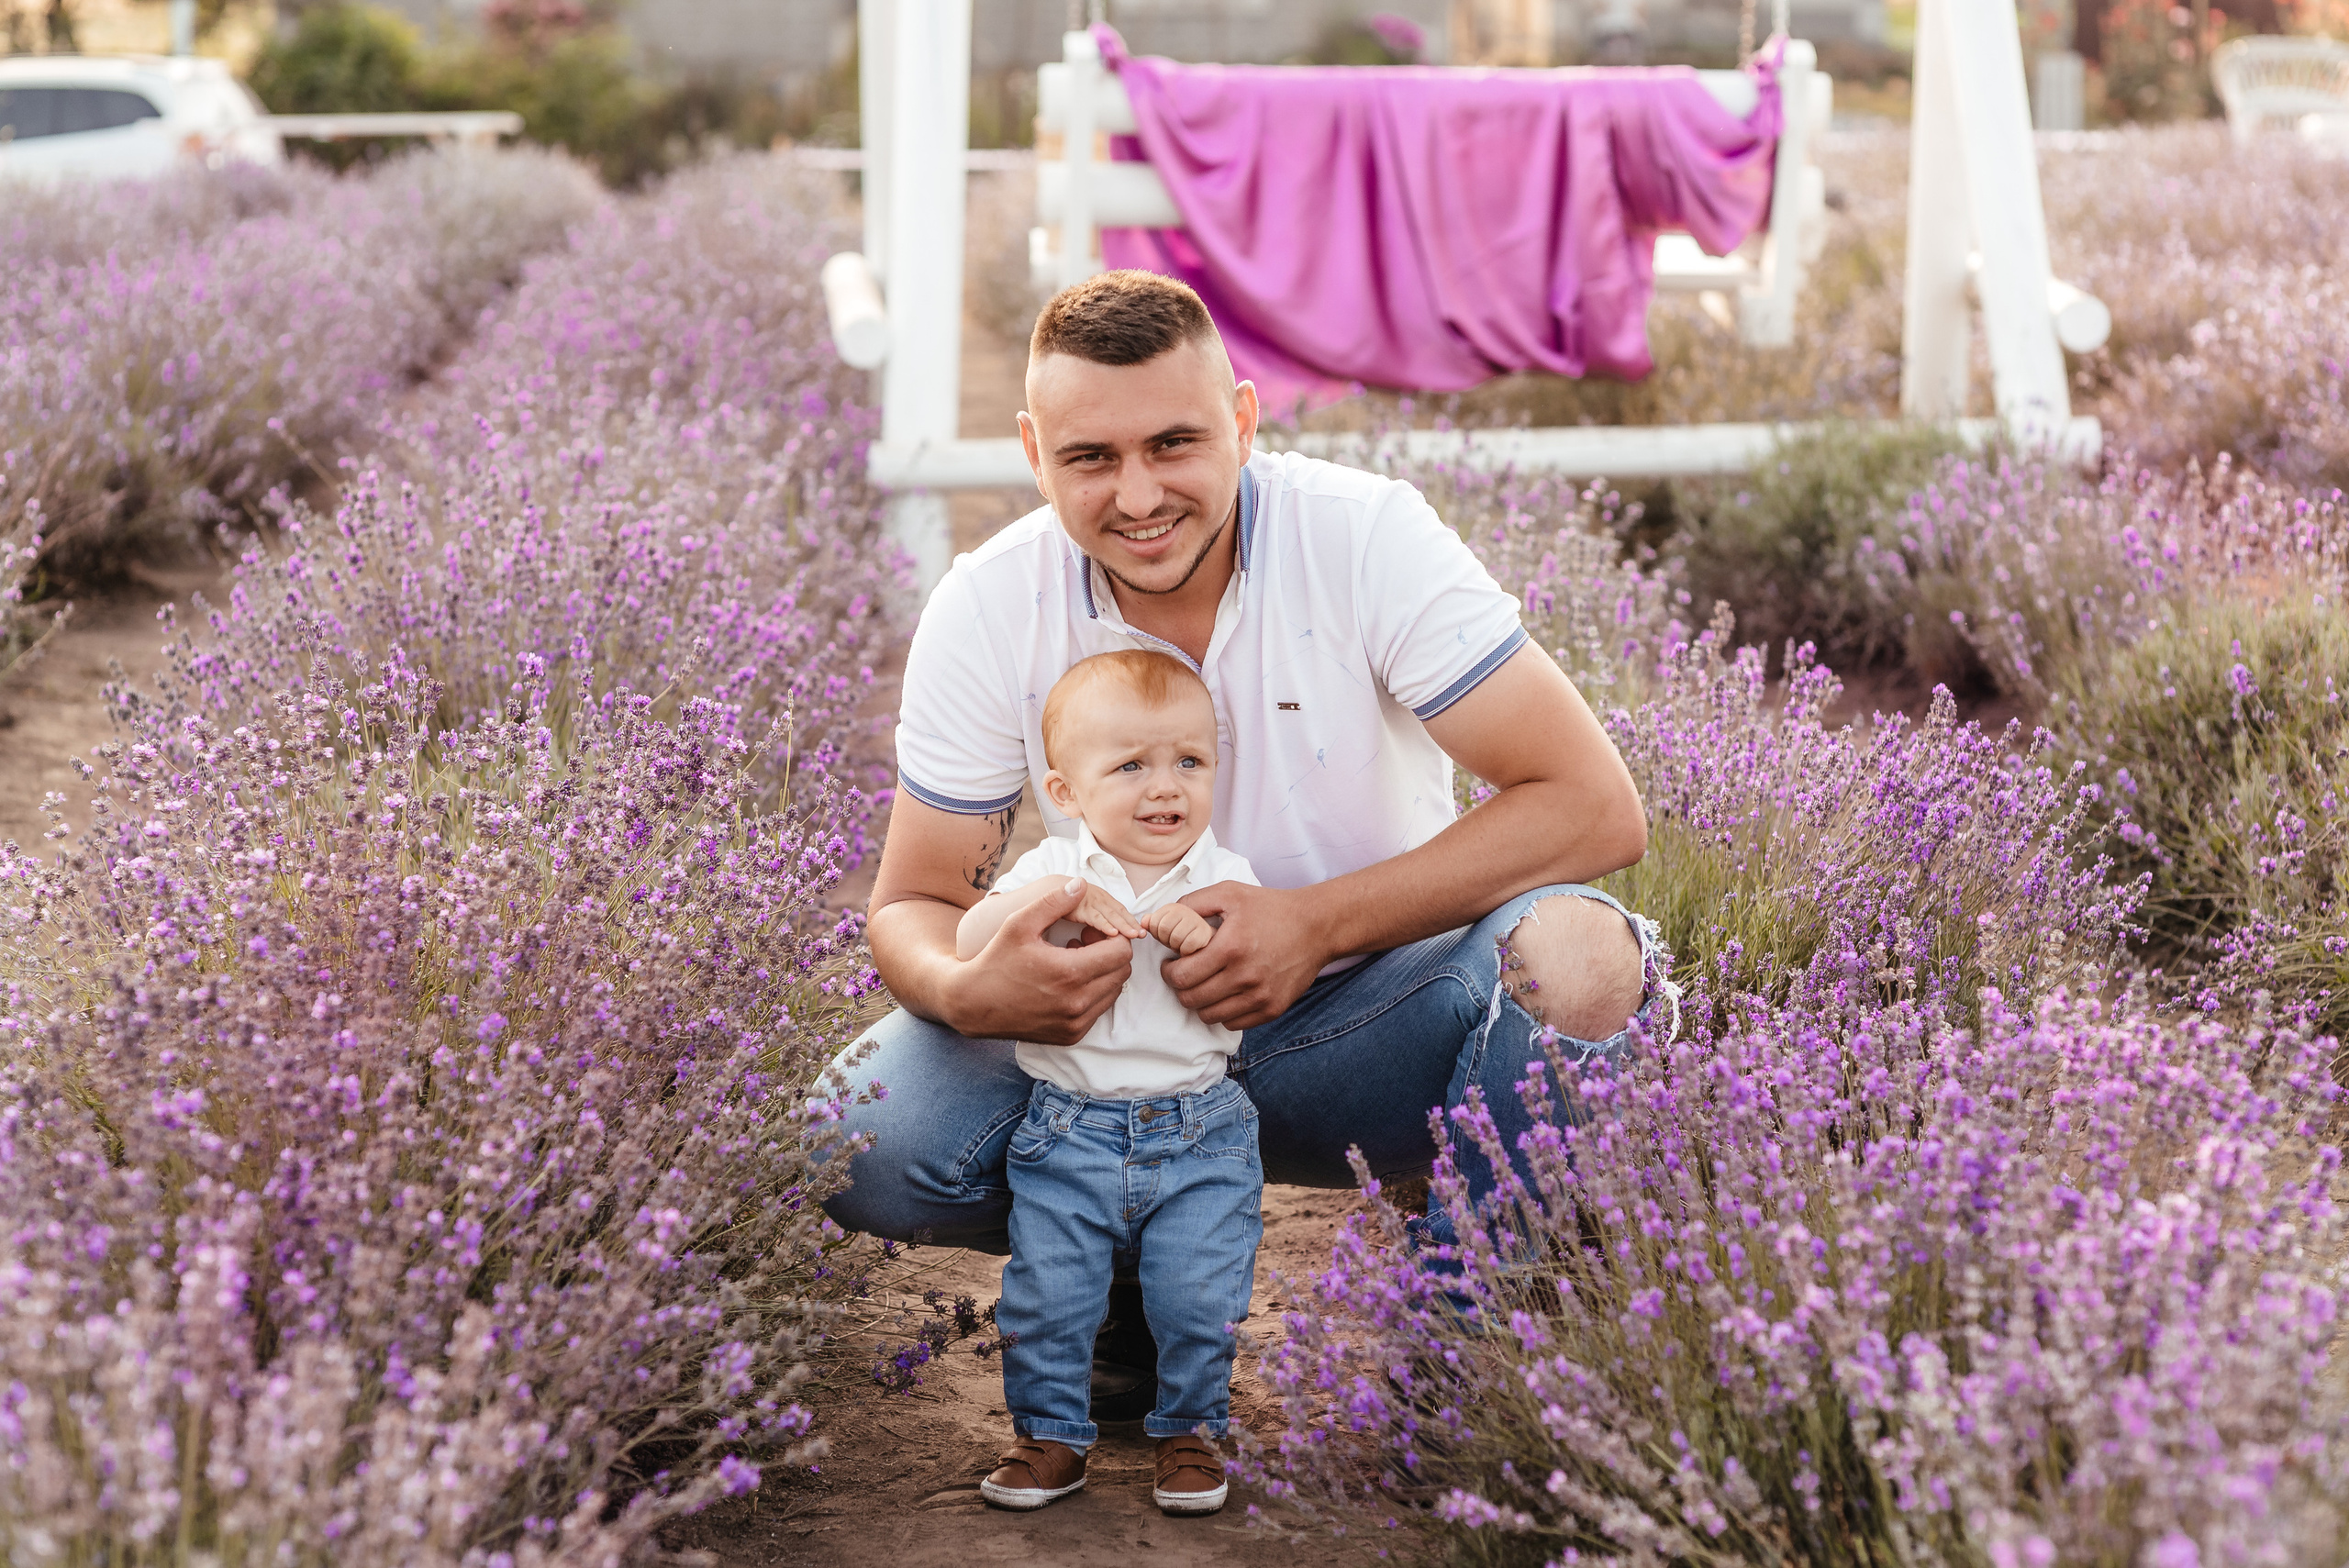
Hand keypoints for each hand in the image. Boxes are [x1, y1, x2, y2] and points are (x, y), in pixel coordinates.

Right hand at [947, 878, 1134, 1044]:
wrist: (973, 1004)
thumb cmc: (996, 960)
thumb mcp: (1019, 924)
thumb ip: (1053, 902)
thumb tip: (1081, 884)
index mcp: (1070, 973)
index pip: (1122, 951)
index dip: (1112, 936)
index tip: (1089, 932)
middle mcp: (1077, 1003)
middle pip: (1122, 972)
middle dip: (1109, 954)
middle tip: (1082, 944)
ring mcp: (1075, 1023)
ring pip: (1113, 992)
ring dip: (1102, 974)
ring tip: (1073, 962)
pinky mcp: (1071, 1035)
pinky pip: (1099, 1010)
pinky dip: (1092, 994)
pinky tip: (1067, 982)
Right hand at [1069, 882, 1145, 945]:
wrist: (1045, 890)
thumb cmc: (1065, 900)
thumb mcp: (1084, 905)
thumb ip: (1097, 914)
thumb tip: (1110, 929)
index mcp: (1101, 898)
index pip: (1120, 910)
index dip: (1131, 920)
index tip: (1141, 931)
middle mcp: (1098, 898)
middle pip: (1119, 912)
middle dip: (1131, 924)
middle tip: (1142, 934)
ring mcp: (1089, 902)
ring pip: (1110, 915)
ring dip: (1123, 925)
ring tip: (1134, 935)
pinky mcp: (1078, 909)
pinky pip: (1094, 918)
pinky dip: (1105, 925)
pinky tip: (1113, 933)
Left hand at [1146, 902, 1213, 955]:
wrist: (1202, 940)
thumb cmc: (1180, 935)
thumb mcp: (1162, 928)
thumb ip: (1151, 923)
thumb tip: (1143, 922)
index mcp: (1171, 908)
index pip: (1153, 922)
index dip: (1156, 934)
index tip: (1165, 936)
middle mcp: (1184, 910)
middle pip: (1163, 929)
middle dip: (1166, 940)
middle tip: (1173, 942)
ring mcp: (1196, 920)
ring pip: (1176, 937)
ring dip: (1177, 946)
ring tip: (1181, 944)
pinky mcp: (1205, 932)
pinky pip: (1188, 945)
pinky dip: (1186, 951)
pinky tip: (1189, 948)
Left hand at [1160, 882, 1327, 1029]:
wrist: (1316, 926)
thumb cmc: (1270, 908)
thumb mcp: (1229, 893)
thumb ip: (1191, 904)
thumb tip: (1157, 920)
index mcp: (1231, 947)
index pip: (1182, 977)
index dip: (1169, 972)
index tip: (1172, 963)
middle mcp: (1245, 976)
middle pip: (1191, 1000)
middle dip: (1181, 987)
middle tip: (1185, 973)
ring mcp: (1260, 996)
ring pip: (1209, 1016)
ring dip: (1200, 1002)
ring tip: (1205, 983)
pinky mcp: (1272, 1009)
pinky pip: (1233, 1023)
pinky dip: (1223, 1011)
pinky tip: (1226, 992)